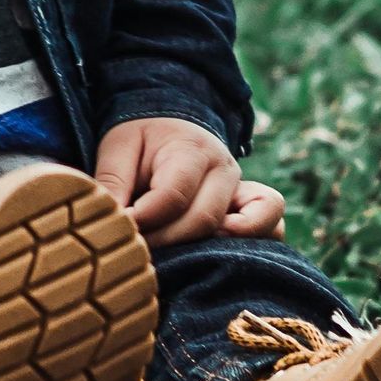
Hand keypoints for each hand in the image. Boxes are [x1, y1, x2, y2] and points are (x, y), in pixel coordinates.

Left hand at [94, 116, 285, 247]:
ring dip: (207, 248)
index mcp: (191, 150)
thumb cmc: (143, 139)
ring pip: (242, 230)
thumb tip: (107, 224)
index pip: (172, 196)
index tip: (120, 230)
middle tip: (138, 250)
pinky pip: (272, 228)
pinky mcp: (253, 206)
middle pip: (203, 220)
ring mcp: (243, 189)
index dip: (143, 220)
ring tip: (176, 257)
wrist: (173, 122)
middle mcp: (225, 170)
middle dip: (166, 242)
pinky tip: (213, 256)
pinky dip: (251, 245)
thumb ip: (111, 183)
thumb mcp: (118, 148)